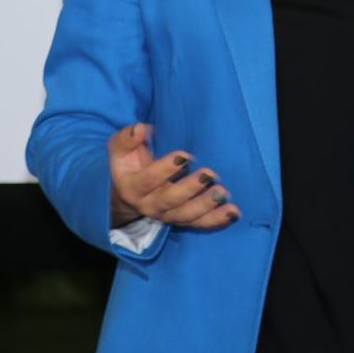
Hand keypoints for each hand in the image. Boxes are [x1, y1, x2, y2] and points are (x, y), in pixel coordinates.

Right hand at [108, 122, 239, 230]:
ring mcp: (167, 215)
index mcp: (132, 187)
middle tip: (208, 174)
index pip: (148, 180)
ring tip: (222, 193)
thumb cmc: (129, 162)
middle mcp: (149, 205)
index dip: (165, 169)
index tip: (184, 155)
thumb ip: (128, 137)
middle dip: (190, 188)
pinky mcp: (181, 220)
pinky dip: (217, 219)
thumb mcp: (120, 148)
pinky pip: (199, 223)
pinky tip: (233, 212)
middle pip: (170, 200)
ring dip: (206, 206)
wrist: (128, 192)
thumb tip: (141, 129)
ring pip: (187, 215)